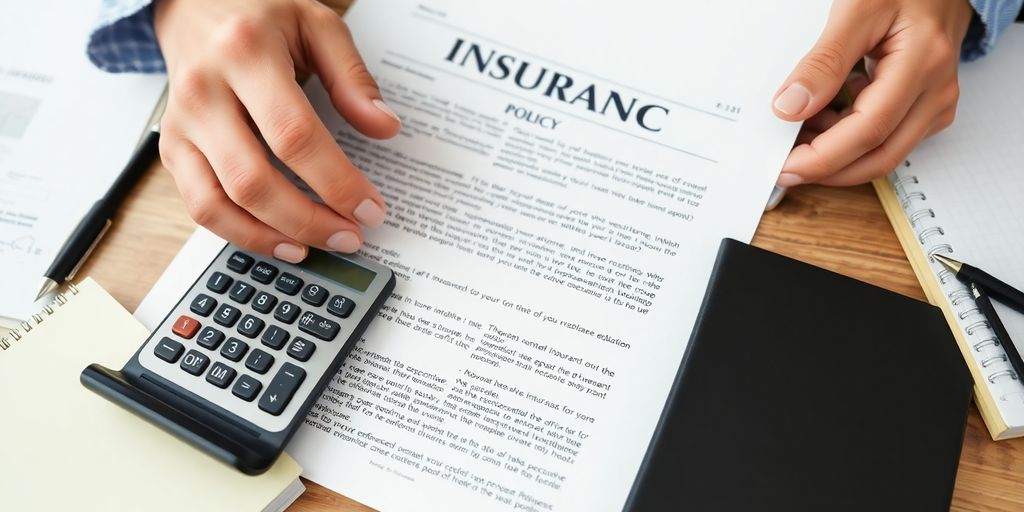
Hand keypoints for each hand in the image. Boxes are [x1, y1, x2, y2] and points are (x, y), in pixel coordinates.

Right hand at [155, 0, 400, 261]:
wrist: (193, 4)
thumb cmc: (259, 14)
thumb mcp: (316, 23)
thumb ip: (353, 76)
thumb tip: (384, 127)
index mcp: (245, 54)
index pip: (294, 134)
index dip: (336, 181)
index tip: (370, 208)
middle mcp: (204, 91)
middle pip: (252, 180)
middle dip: (308, 220)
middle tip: (351, 237)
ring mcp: (182, 124)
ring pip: (218, 203)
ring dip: (271, 238)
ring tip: (316, 248)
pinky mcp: (172, 148)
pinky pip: (200, 206)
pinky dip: (239, 234)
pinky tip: (279, 241)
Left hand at [772, 0, 972, 186]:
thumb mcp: (855, 11)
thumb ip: (823, 61)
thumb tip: (791, 107)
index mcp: (923, 64)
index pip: (868, 130)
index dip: (824, 157)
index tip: (786, 166)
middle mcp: (936, 92)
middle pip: (879, 156)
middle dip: (827, 170)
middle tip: (784, 168)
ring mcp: (935, 104)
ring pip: (882, 154)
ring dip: (837, 157)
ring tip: (798, 137)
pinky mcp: (927, 109)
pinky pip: (887, 140)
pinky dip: (849, 141)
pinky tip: (822, 123)